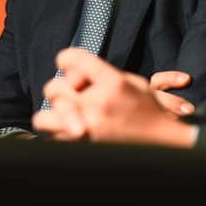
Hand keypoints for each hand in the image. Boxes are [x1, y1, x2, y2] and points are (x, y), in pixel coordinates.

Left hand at [32, 48, 197, 147]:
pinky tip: (73, 129)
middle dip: (60, 88)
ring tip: (66, 114)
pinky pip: (54, 138)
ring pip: (44, 118)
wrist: (161, 142)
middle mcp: (97, 104)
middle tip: (72, 93)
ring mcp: (88, 128)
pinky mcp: (83, 147)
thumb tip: (75, 73)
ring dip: (53, 114)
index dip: (66, 58)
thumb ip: (103, 74)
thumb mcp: (134, 81)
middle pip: (53, 88)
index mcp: (113, 83)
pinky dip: (59, 133)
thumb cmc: (149, 110)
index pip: (73, 59)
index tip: (66, 62)